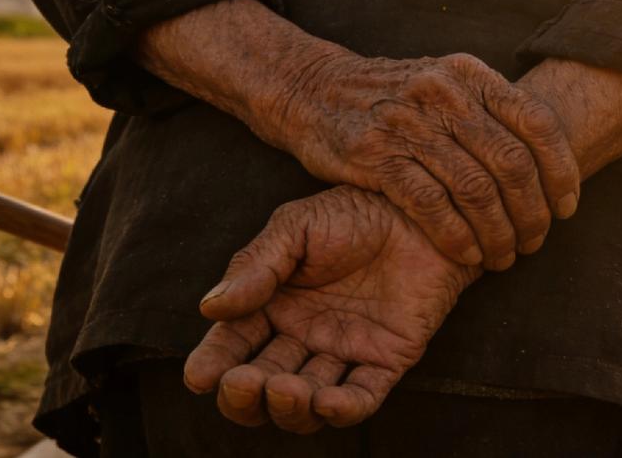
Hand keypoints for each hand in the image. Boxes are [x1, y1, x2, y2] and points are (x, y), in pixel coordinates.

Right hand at [182, 186, 480, 432]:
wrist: (423, 212)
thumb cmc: (356, 213)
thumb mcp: (297, 226)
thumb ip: (256, 265)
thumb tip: (209, 308)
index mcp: (274, 306)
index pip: (233, 345)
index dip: (213, 364)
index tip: (199, 376)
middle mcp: (303, 336)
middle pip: (261, 386)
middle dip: (245, 395)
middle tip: (243, 384)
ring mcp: (344, 352)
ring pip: (306, 403)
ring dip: (290, 407)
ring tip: (284, 388)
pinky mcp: (386, 361)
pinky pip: (361, 398)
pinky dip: (343, 410)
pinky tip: (327, 402)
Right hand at [265, 51, 579, 269]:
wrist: (314, 90)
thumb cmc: (393, 97)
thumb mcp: (445, 84)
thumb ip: (491, 112)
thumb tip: (551, 162)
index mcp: (470, 74)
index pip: (537, 122)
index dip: (562, 170)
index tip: (567, 207)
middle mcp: (444, 93)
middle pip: (512, 162)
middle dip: (533, 212)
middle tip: (536, 241)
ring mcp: (409, 124)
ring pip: (476, 189)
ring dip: (499, 232)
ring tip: (505, 256)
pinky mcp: (376, 156)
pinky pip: (432, 205)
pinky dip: (457, 237)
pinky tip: (468, 255)